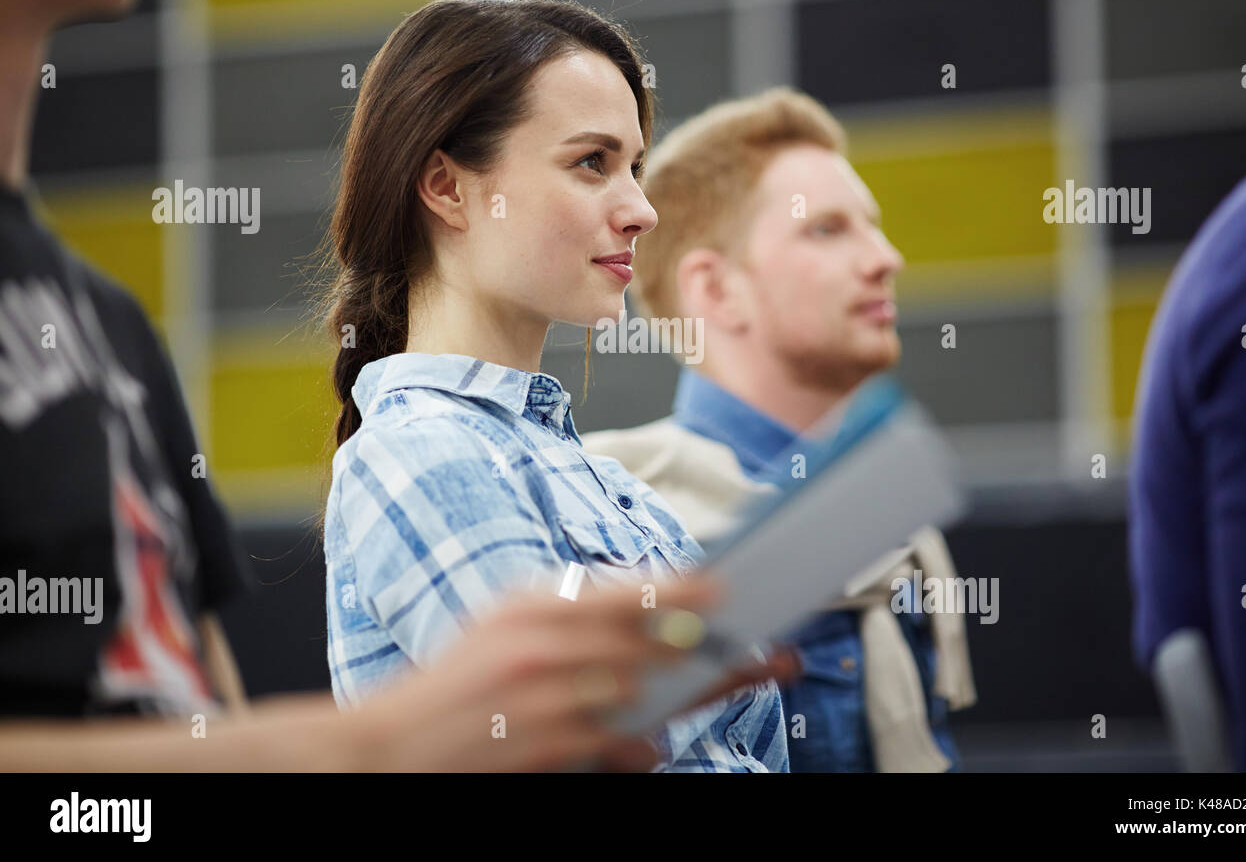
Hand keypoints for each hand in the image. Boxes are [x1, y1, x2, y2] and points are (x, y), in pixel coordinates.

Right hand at [353, 574, 796, 770]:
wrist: (386, 750)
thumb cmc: (453, 687)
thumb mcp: (501, 625)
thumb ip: (567, 611)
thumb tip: (642, 603)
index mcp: (531, 604)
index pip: (624, 591)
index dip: (683, 591)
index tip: (726, 591)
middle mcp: (539, 643)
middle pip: (648, 641)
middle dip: (710, 647)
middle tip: (763, 649)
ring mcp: (541, 697)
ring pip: (638, 692)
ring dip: (675, 697)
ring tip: (716, 689)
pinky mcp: (543, 746)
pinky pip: (613, 745)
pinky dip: (638, 748)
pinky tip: (649, 746)